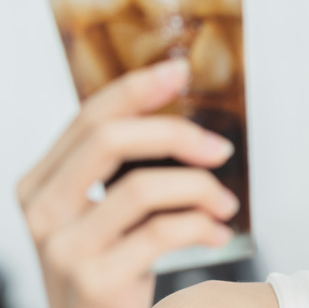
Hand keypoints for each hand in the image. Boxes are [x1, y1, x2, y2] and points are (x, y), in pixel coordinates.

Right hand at [17, 59, 239, 307]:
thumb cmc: (110, 266)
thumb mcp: (103, 211)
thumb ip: (120, 167)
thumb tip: (174, 113)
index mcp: (40, 182)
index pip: (89, 117)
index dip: (137, 88)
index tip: (179, 71)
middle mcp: (42, 211)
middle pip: (109, 140)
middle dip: (176, 134)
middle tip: (221, 149)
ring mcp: (64, 249)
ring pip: (142, 186)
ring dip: (200, 189)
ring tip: (225, 205)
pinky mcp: (95, 281)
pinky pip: (162, 232)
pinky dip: (202, 226)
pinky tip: (217, 233)